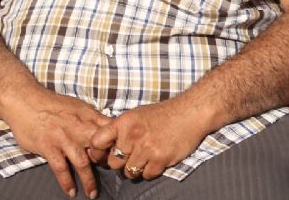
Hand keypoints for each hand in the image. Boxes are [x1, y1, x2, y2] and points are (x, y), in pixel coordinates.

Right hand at [2, 87, 112, 198]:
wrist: (25, 101)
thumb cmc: (52, 104)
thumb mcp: (77, 106)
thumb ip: (92, 119)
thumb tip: (106, 128)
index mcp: (89, 116)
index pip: (111, 130)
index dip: (118, 143)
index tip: (122, 154)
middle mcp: (80, 127)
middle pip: (100, 148)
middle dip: (107, 163)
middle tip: (110, 176)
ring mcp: (64, 138)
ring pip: (82, 162)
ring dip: (89, 180)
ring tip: (92, 193)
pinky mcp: (49, 147)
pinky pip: (61, 168)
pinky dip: (67, 181)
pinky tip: (71, 191)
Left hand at [90, 99, 208, 180]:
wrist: (190, 112)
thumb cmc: (164, 113)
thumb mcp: (137, 115)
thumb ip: (120, 130)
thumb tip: (103, 148)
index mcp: (124, 122)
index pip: (97, 141)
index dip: (97, 151)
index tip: (103, 154)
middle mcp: (132, 136)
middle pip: (113, 162)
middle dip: (121, 162)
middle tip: (133, 154)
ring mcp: (146, 148)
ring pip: (129, 172)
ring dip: (136, 168)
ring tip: (146, 157)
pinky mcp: (160, 159)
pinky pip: (146, 175)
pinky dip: (151, 171)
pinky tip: (158, 159)